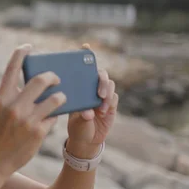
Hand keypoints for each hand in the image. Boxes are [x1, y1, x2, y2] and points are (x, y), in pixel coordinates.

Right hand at [0, 44, 66, 176]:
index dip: (21, 53)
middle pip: (41, 80)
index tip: (28, 47)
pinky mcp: (38, 133)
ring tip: (61, 98)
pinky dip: (54, 116)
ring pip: (55, 99)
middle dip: (53, 76)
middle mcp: (14, 106)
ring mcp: (27, 120)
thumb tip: (31, 85)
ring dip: (61, 97)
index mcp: (1, 98)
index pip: (12, 69)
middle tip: (57, 78)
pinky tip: (51, 119)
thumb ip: (11, 97)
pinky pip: (53, 118)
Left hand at [66, 44, 118, 158]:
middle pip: (100, 74)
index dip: (85, 56)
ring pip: (110, 84)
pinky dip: (109, 102)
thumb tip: (89, 113)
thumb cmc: (76, 128)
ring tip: (101, 104)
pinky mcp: (111, 104)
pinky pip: (114, 97)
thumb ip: (82, 116)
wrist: (87, 141)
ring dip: (106, 92)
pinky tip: (103, 111)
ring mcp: (102, 95)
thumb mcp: (75, 121)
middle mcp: (90, 88)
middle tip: (99, 92)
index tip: (85, 47)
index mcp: (79, 88)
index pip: (82, 69)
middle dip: (101, 79)